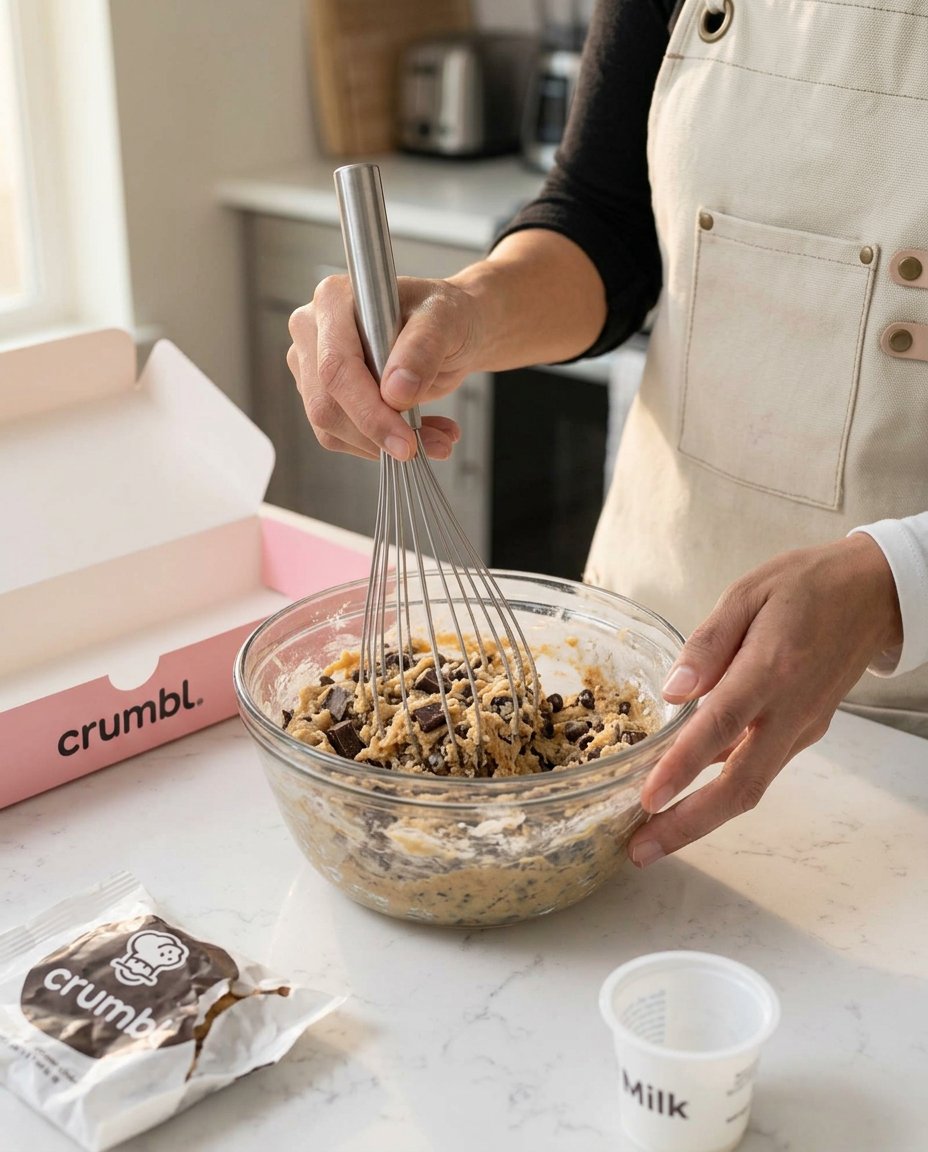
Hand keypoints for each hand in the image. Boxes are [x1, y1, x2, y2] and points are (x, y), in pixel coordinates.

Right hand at [287, 274, 483, 461]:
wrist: (450, 332)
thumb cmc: (444, 315)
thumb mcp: (446, 320)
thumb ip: (421, 349)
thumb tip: (395, 392)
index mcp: (334, 300)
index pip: (336, 367)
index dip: (368, 411)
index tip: (405, 441)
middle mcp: (313, 330)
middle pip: (326, 403)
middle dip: (379, 434)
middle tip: (430, 446)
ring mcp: (312, 364)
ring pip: (330, 426)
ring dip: (383, 444)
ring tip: (436, 438)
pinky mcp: (324, 394)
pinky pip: (341, 435)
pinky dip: (381, 444)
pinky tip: (419, 433)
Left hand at [627, 534, 902, 866]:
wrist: (876, 593)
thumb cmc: (808, 585)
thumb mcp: (748, 593)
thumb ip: (707, 644)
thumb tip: (672, 691)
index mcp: (771, 668)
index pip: (720, 726)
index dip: (683, 767)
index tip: (648, 799)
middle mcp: (790, 710)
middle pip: (740, 784)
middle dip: (688, 824)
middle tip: (641, 850)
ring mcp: (802, 726)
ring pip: (752, 786)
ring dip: (702, 817)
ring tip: (653, 836)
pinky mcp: (805, 731)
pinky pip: (760, 767)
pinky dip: (723, 789)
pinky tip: (687, 794)